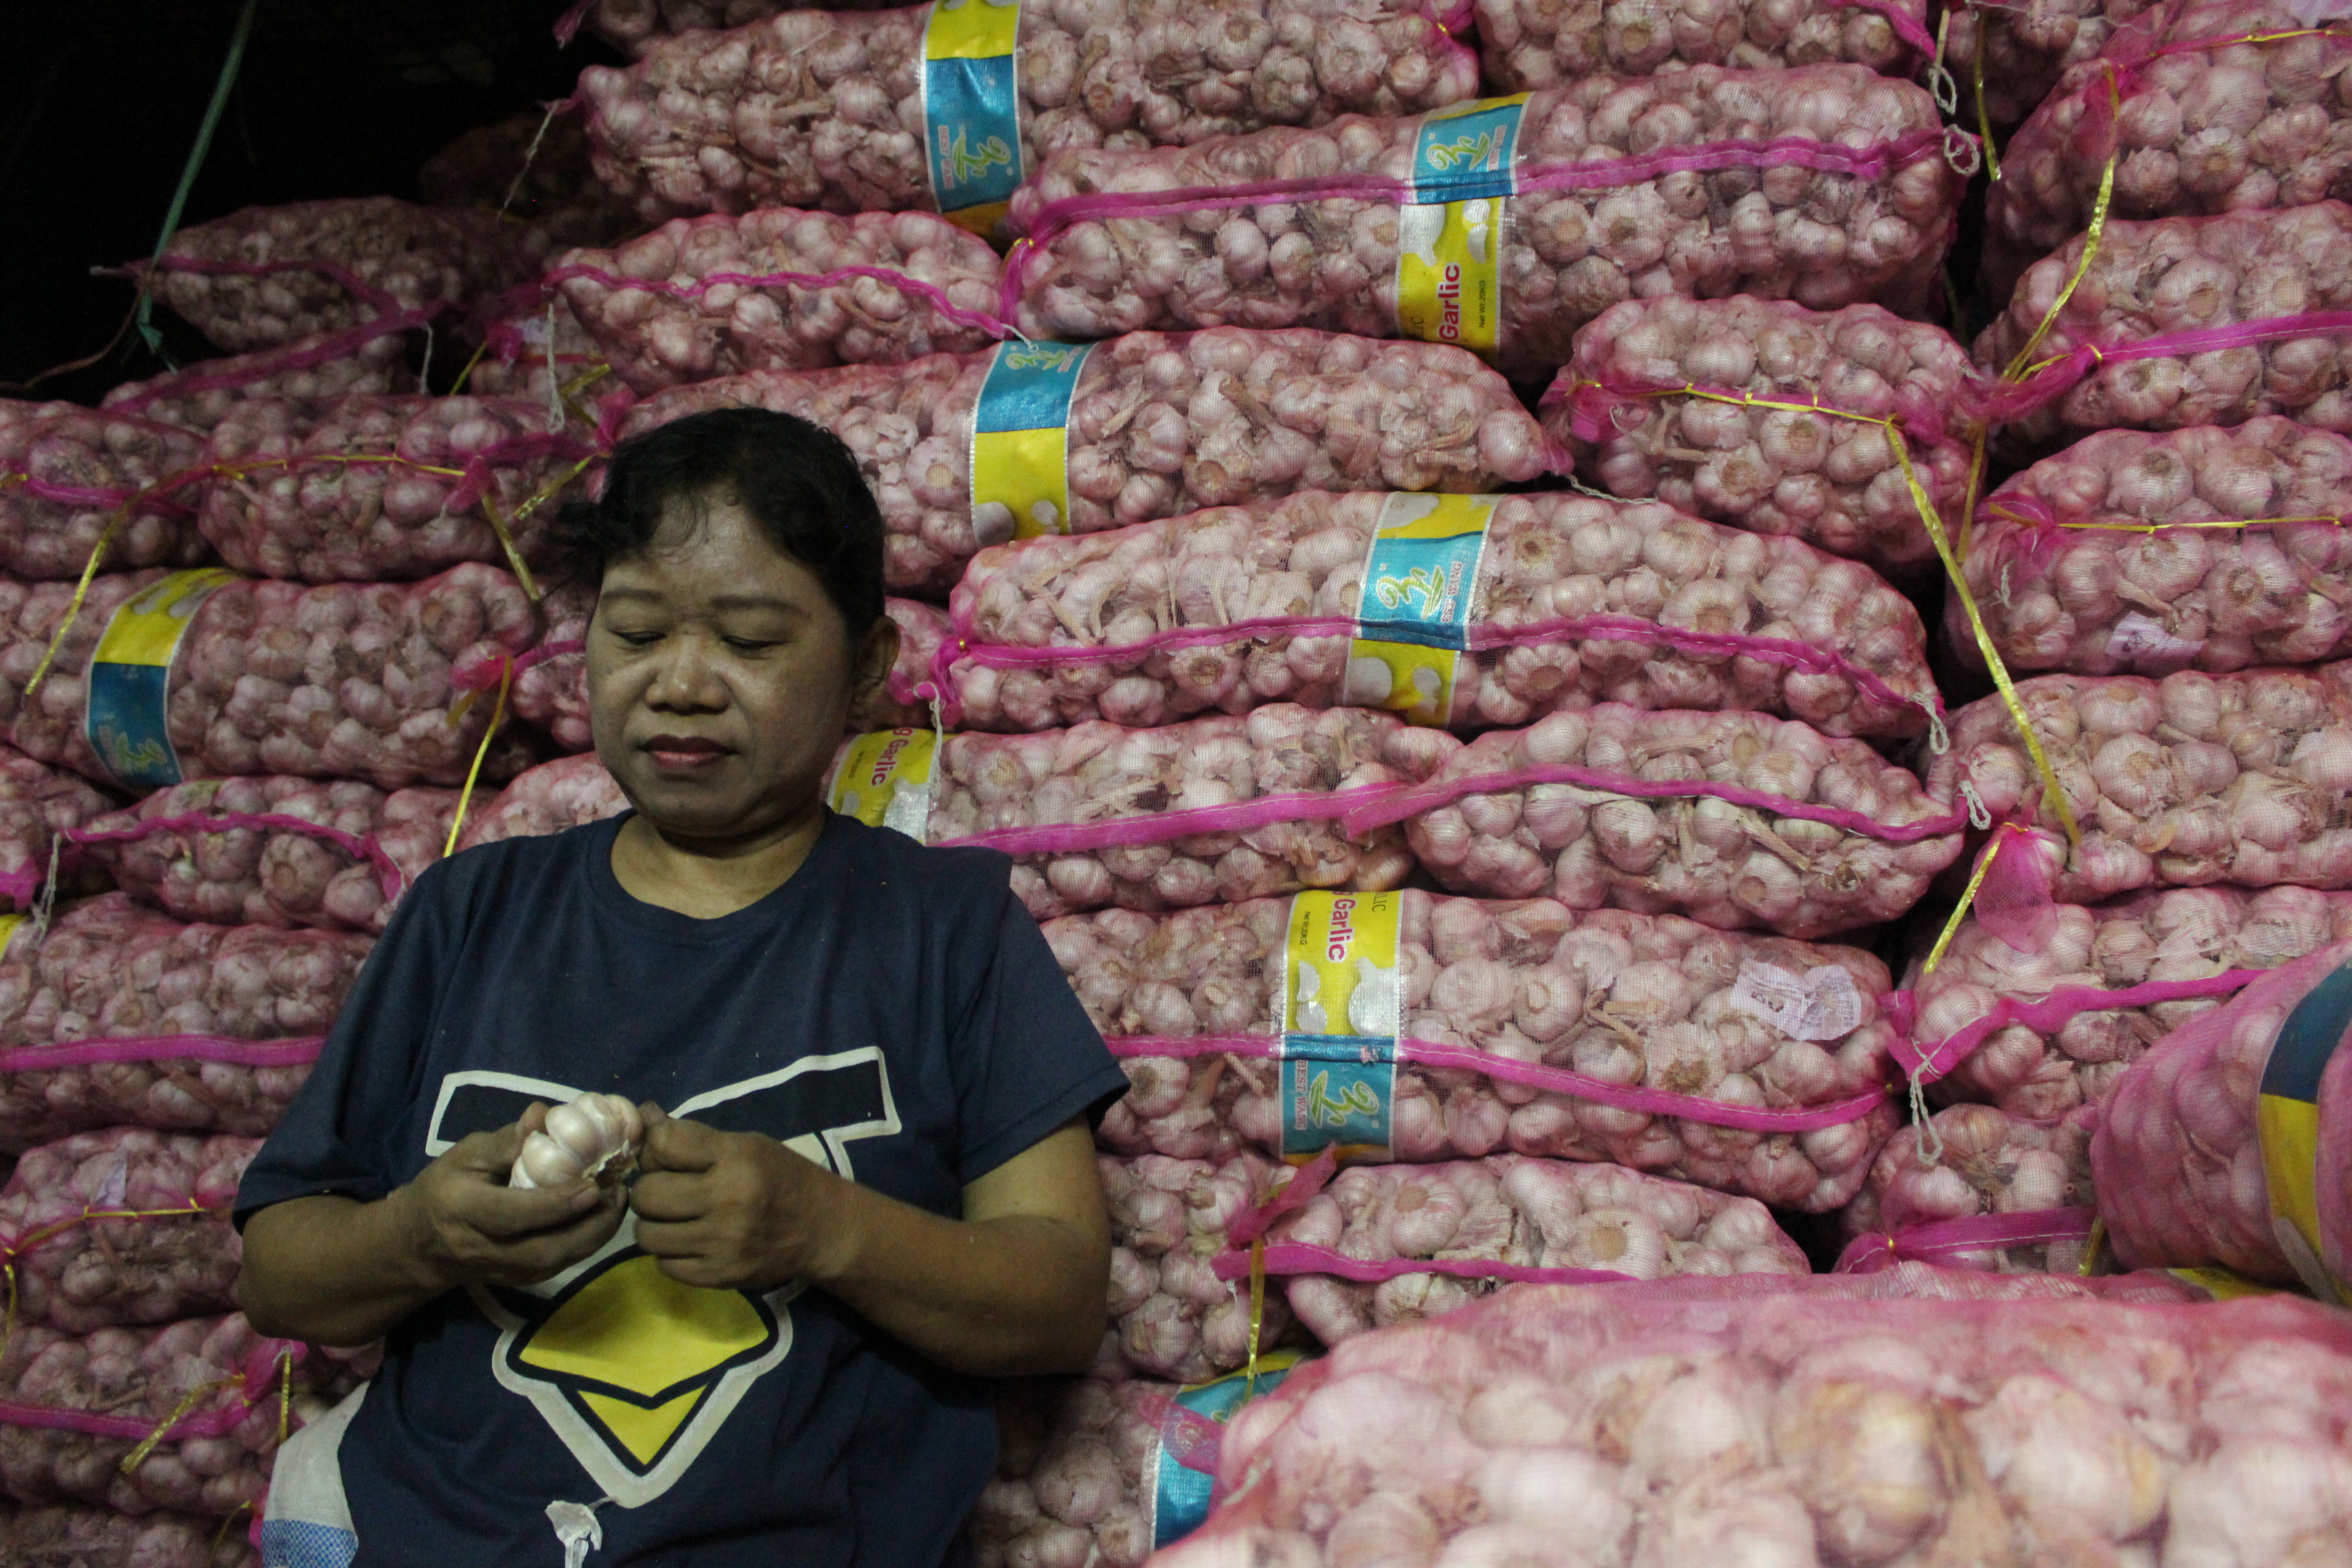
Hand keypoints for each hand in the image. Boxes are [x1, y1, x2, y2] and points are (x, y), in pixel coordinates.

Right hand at [392, 1103, 628, 1291]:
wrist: (420, 1242)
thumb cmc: (447, 1186)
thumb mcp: (466, 1154)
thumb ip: (507, 1140)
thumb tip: (543, 1114)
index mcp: (463, 1210)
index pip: (512, 1213)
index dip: (555, 1203)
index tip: (593, 1184)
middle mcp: (481, 1248)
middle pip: (541, 1248)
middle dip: (588, 1224)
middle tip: (618, 1191)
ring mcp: (500, 1271)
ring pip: (555, 1264)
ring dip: (594, 1235)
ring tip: (617, 1201)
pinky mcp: (516, 1281)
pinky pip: (557, 1268)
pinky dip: (585, 1245)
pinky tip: (602, 1218)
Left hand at [628, 1106, 857, 1292]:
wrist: (823, 1229)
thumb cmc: (782, 1177)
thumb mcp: (746, 1145)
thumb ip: (693, 1136)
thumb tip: (644, 1116)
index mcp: (736, 1157)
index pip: (663, 1144)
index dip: (654, 1147)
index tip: (664, 1154)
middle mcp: (728, 1200)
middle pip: (647, 1194)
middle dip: (648, 1190)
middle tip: (664, 1191)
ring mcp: (723, 1243)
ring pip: (648, 1235)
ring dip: (653, 1225)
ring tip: (673, 1219)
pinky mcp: (720, 1276)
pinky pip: (666, 1265)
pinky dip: (669, 1253)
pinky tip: (688, 1242)